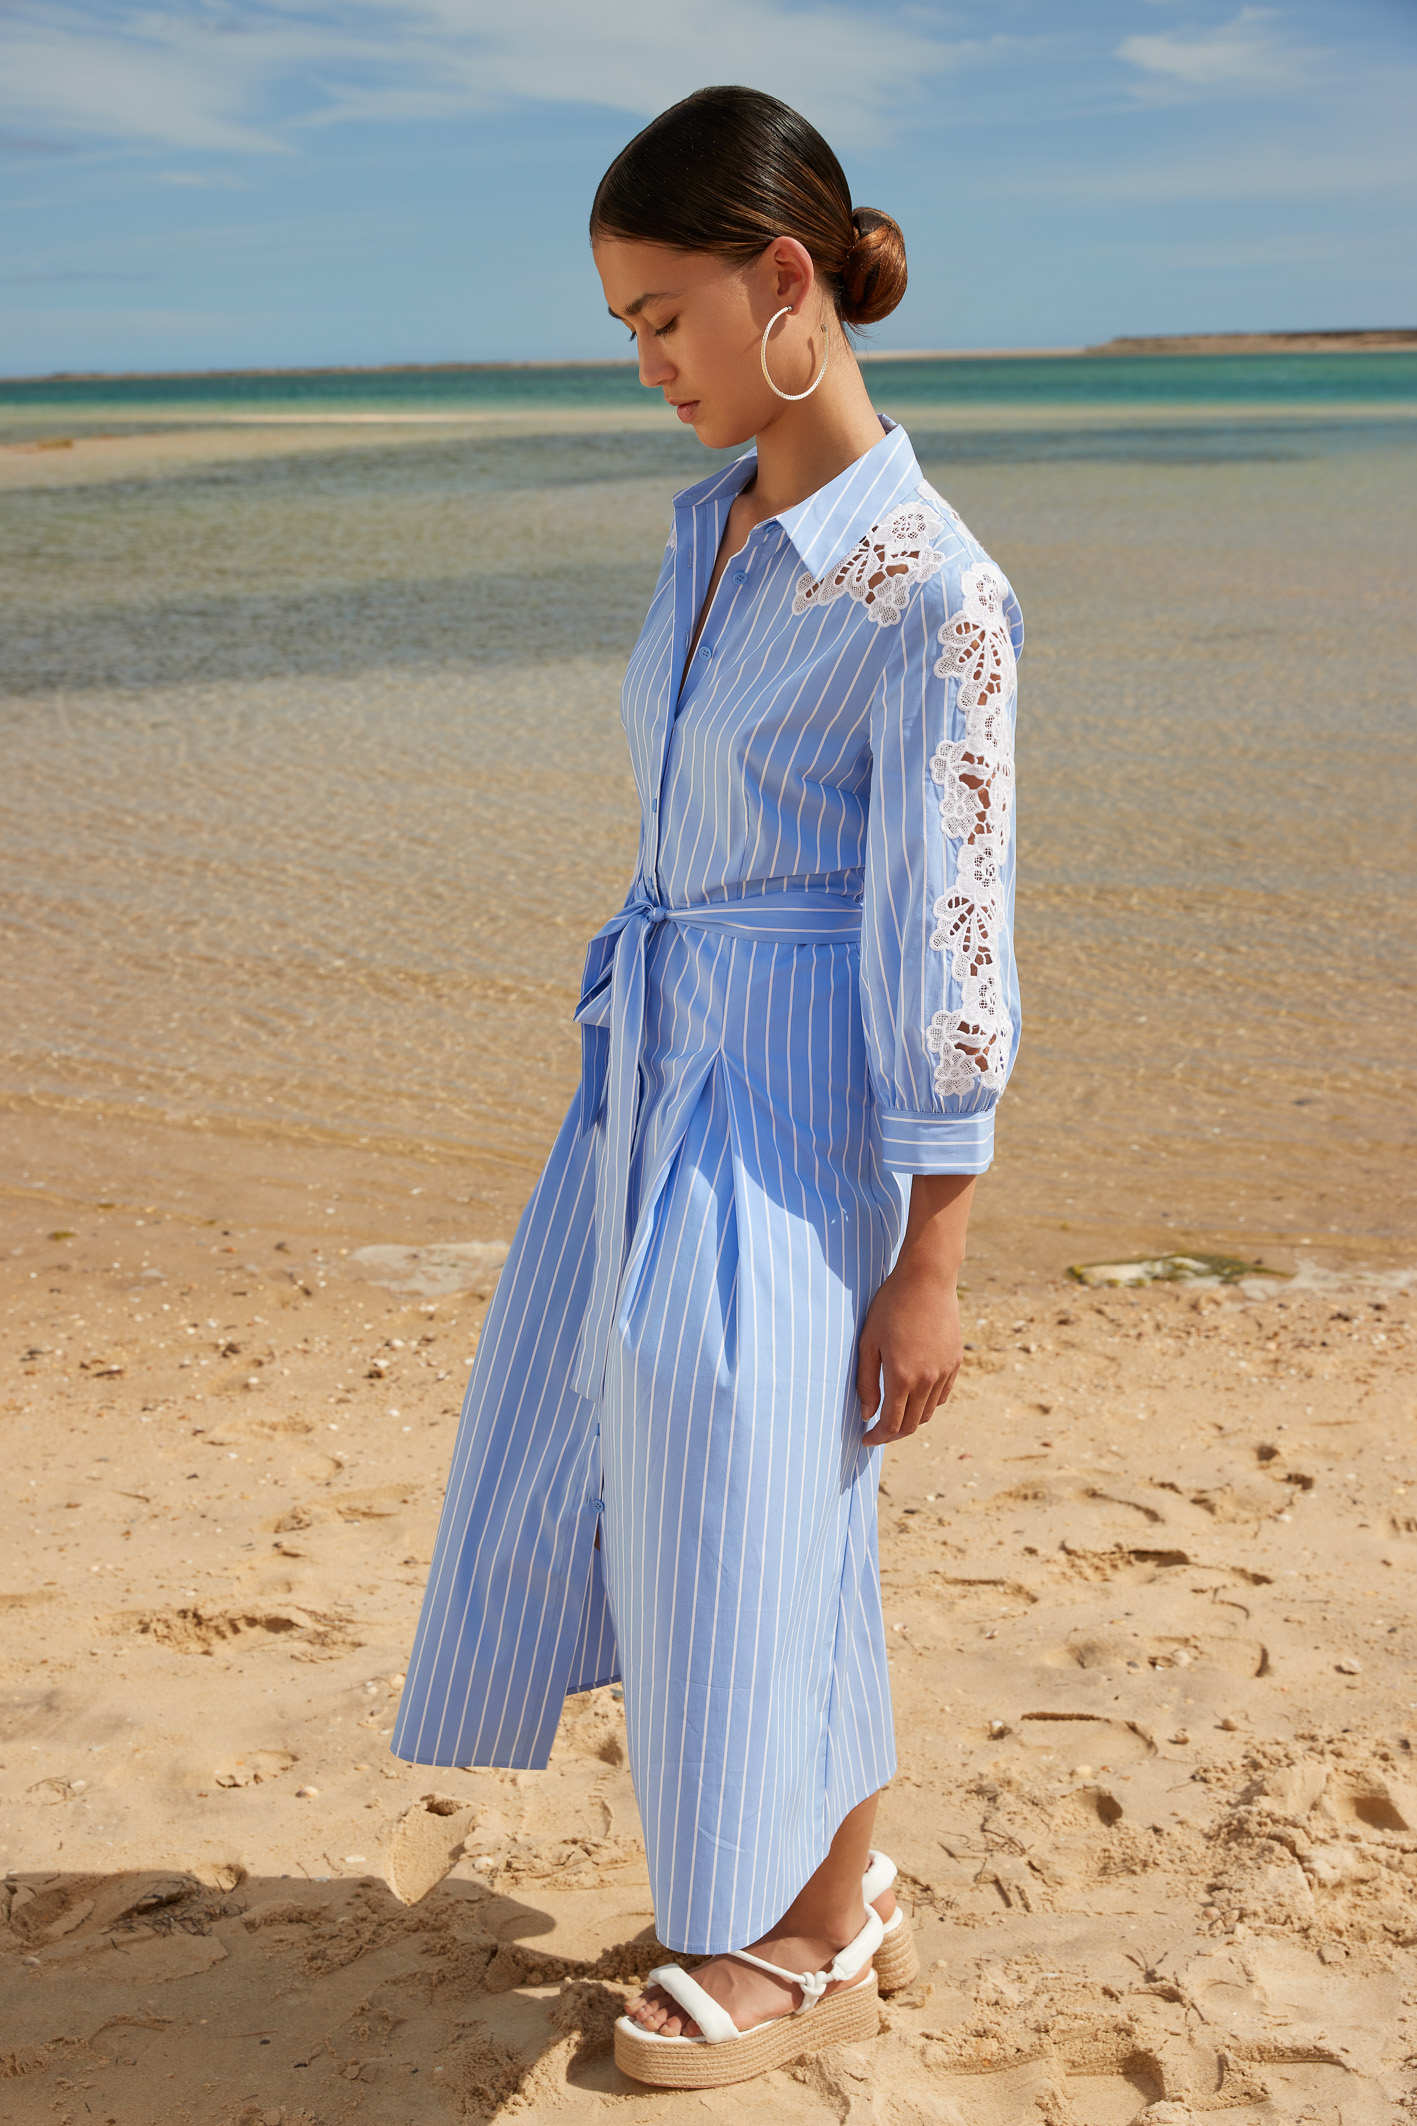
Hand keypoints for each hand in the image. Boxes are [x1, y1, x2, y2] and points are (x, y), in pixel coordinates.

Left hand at [855, 1172, 973, 1443]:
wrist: (926, 1280)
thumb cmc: (890, 1307)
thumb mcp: (868, 1343)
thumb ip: (867, 1382)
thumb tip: (867, 1414)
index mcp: (901, 1377)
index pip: (892, 1424)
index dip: (878, 1437)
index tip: (866, 1439)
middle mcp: (927, 1380)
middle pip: (912, 1424)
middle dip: (893, 1434)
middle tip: (878, 1431)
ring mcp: (944, 1372)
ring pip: (929, 1412)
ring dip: (911, 1419)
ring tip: (895, 1412)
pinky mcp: (955, 1363)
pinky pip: (942, 1395)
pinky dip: (928, 1403)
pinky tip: (915, 1395)